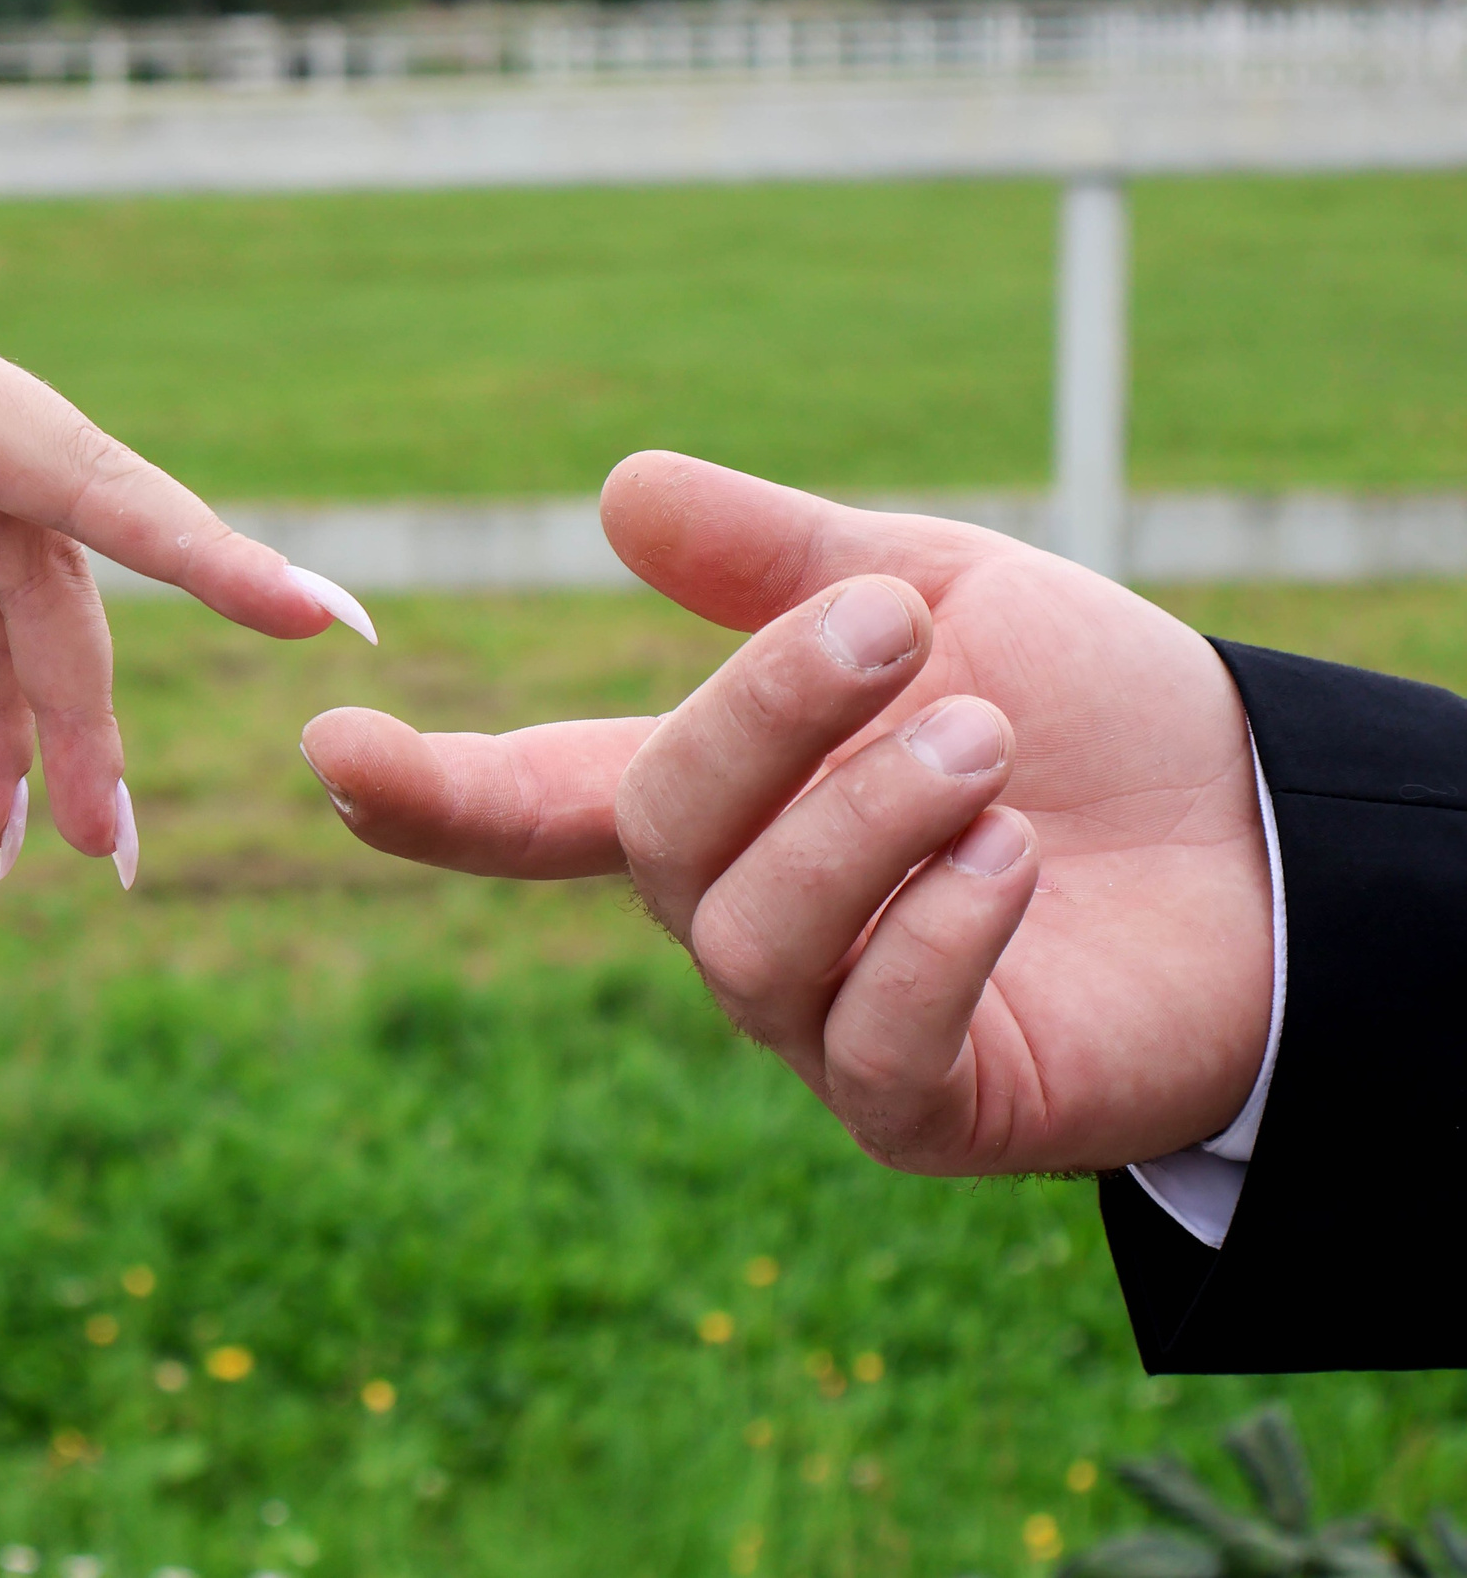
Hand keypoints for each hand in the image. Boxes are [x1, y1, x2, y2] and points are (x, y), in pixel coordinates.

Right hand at [299, 452, 1272, 1174]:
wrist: (1273, 837)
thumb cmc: (1091, 716)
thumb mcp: (937, 590)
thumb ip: (779, 561)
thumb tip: (617, 492)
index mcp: (720, 800)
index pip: (537, 800)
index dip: (432, 786)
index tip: (326, 748)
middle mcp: (738, 919)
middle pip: (658, 837)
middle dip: (764, 721)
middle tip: (901, 627)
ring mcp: (818, 1025)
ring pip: (747, 941)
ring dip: (865, 822)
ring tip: (987, 749)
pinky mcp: (919, 1108)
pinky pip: (870, 1040)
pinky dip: (935, 937)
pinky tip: (1013, 862)